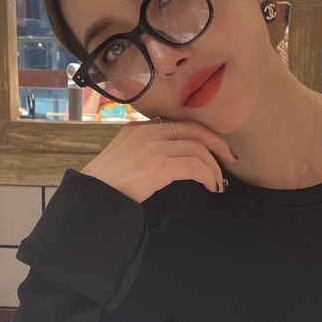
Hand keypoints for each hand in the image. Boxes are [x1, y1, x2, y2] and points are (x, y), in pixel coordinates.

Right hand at [80, 118, 234, 202]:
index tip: (217, 148)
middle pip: (194, 131)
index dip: (204, 135)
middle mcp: (148, 132)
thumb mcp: (124, 156)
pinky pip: (195, 167)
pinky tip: (211, 186)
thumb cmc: (106, 184)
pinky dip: (208, 176)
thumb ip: (145, 150)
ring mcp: (154, 147)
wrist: (92, 196)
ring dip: (214, 167)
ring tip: (218, 183)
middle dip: (217, 145)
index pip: (180, 125)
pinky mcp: (159, 165)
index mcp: (140, 128)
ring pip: (198, 150)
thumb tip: (172, 160)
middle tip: (230, 159)